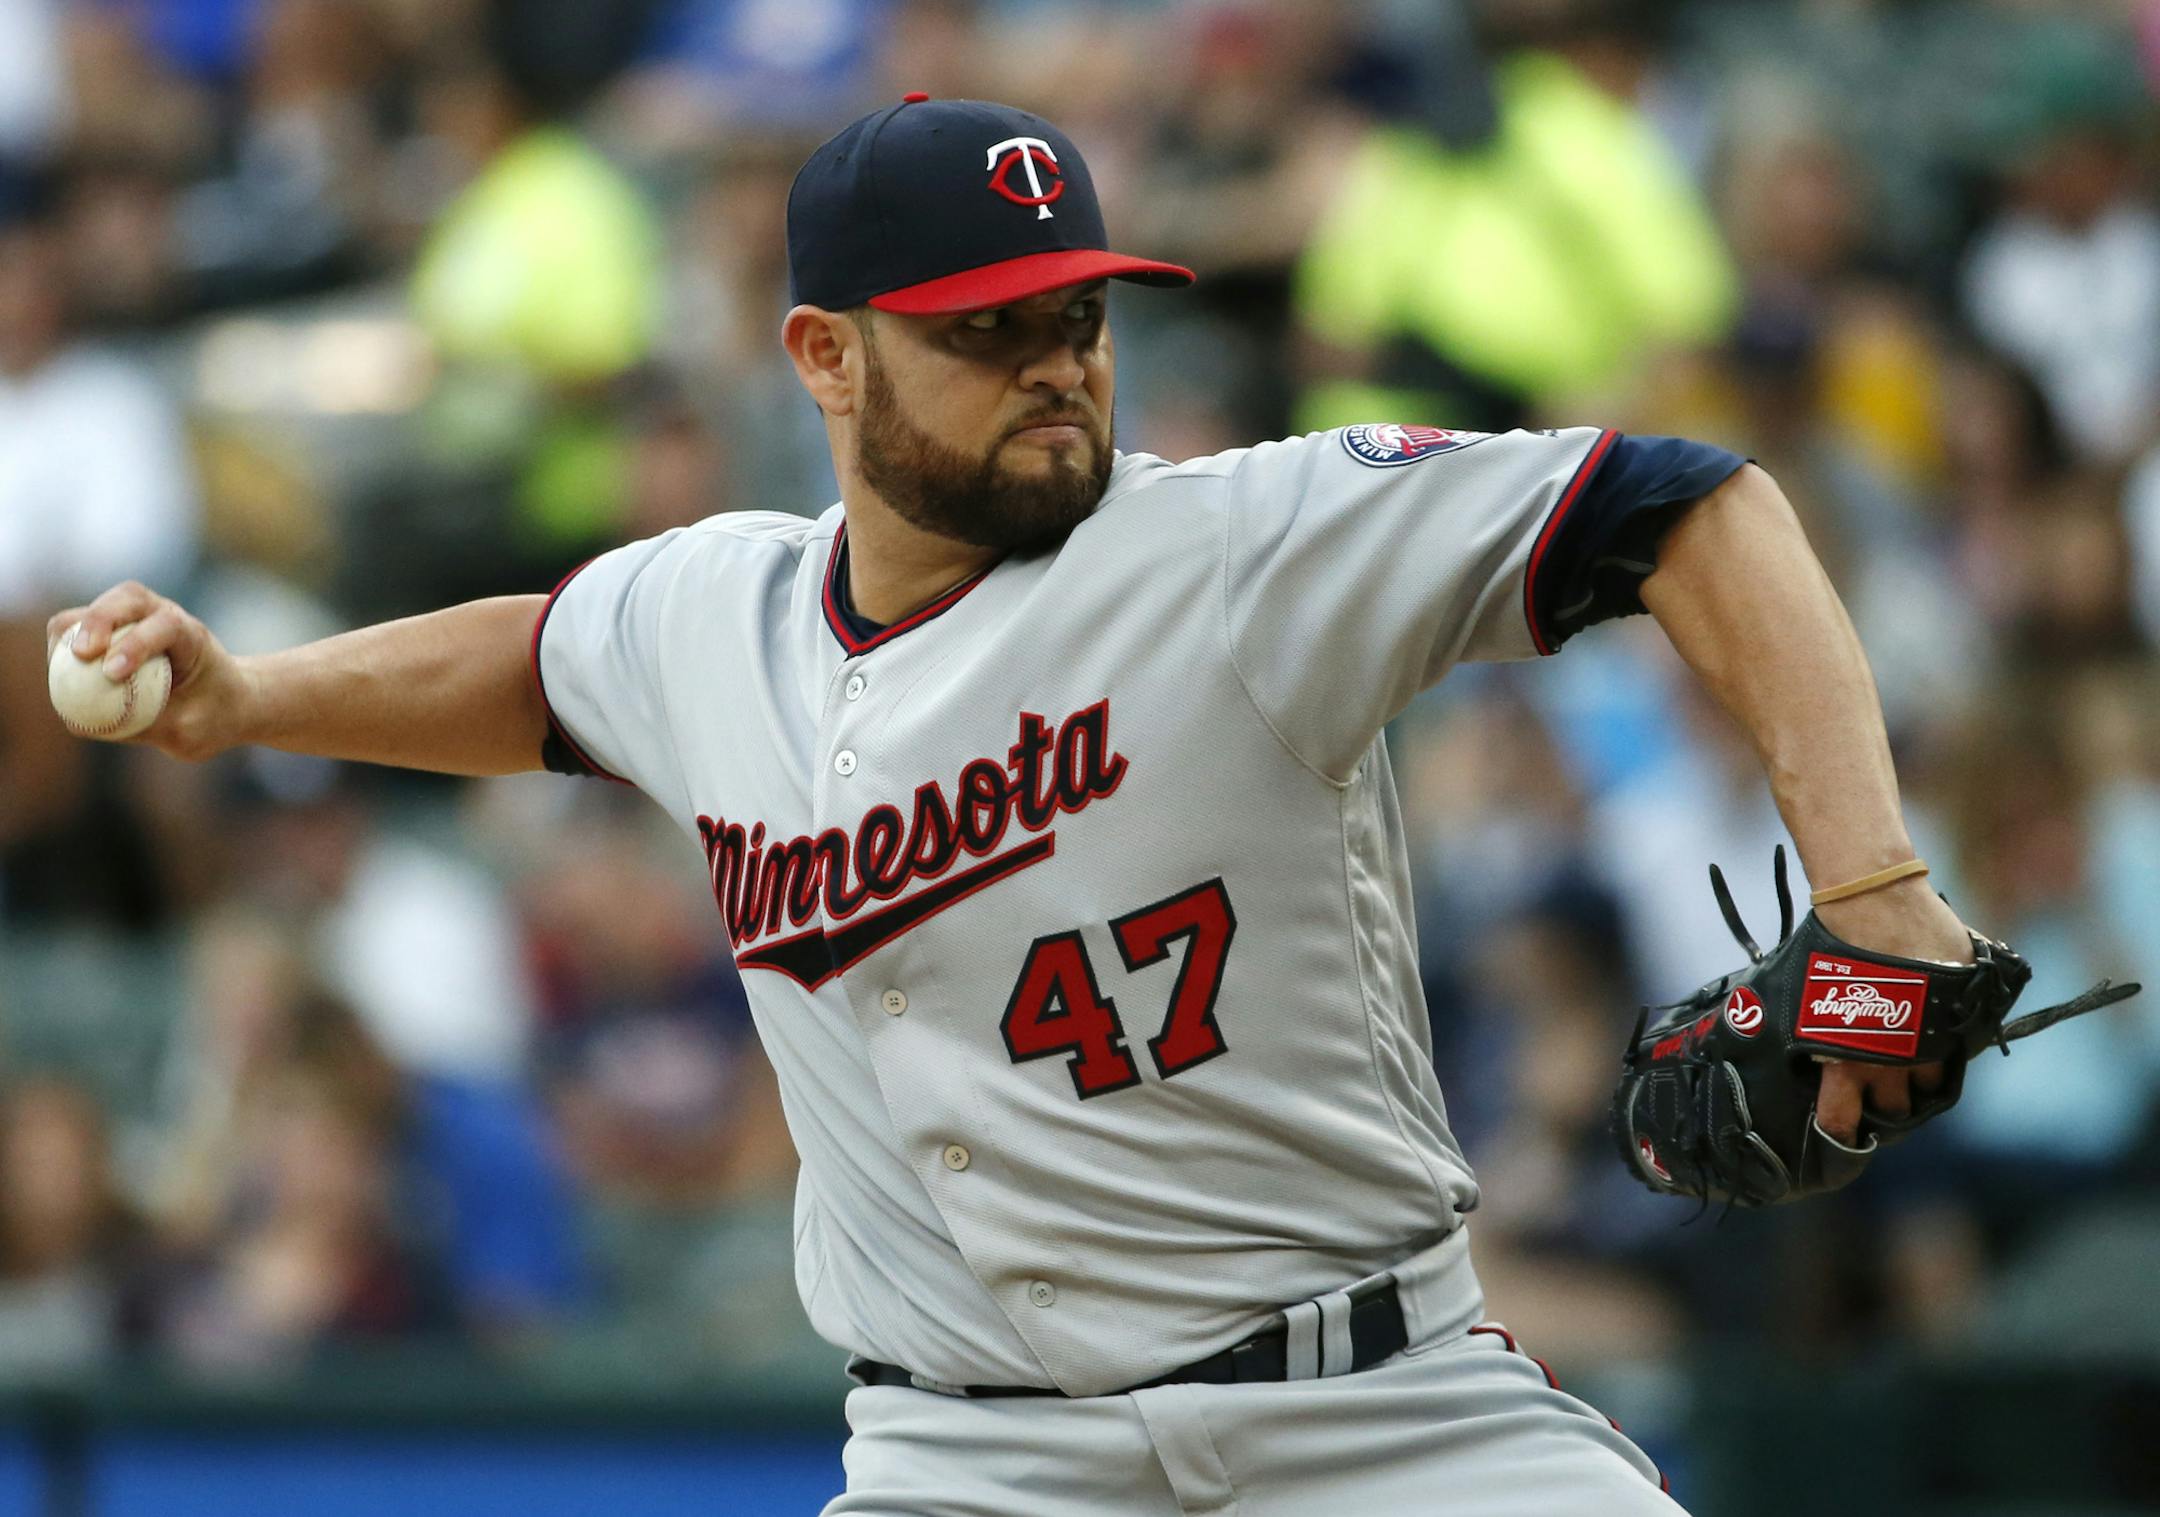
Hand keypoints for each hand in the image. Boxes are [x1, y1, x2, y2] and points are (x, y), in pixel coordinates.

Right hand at [46, 582, 250, 761]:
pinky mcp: (118, 628)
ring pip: (103, 604)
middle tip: (81, 654)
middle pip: (129, 597)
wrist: (228, 699)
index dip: (137, 644)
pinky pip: (85, 624)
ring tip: (61, 661)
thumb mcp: (189, 731)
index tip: (112, 673)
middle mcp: (167, 616)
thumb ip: (142, 726)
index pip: (167, 625)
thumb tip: (79, 722)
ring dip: (77, 627)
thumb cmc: (212, 715)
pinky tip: (60, 668)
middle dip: (100, 620)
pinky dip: (68, 640)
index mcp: (194, 638)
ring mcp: (141, 617)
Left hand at [1808, 875, 1972, 1143]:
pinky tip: (1930, 1037)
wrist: (1874, 900)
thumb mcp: (1799, 995)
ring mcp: (1932, 1042)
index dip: (1840, 1133)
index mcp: (1846, 1061)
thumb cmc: (1824, 943)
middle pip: (1895, 1111)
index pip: (1841, 1123)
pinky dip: (1945, 1049)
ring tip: (1904, 1064)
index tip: (1842, 1133)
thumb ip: (1805, 1033)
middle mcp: (1893, 1062)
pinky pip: (1957, 1050)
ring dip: (1917, 1079)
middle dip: (1884, 1106)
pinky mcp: (1961, 1019)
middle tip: (1875, 1090)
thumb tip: (1790, 1049)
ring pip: (1930, 1087)